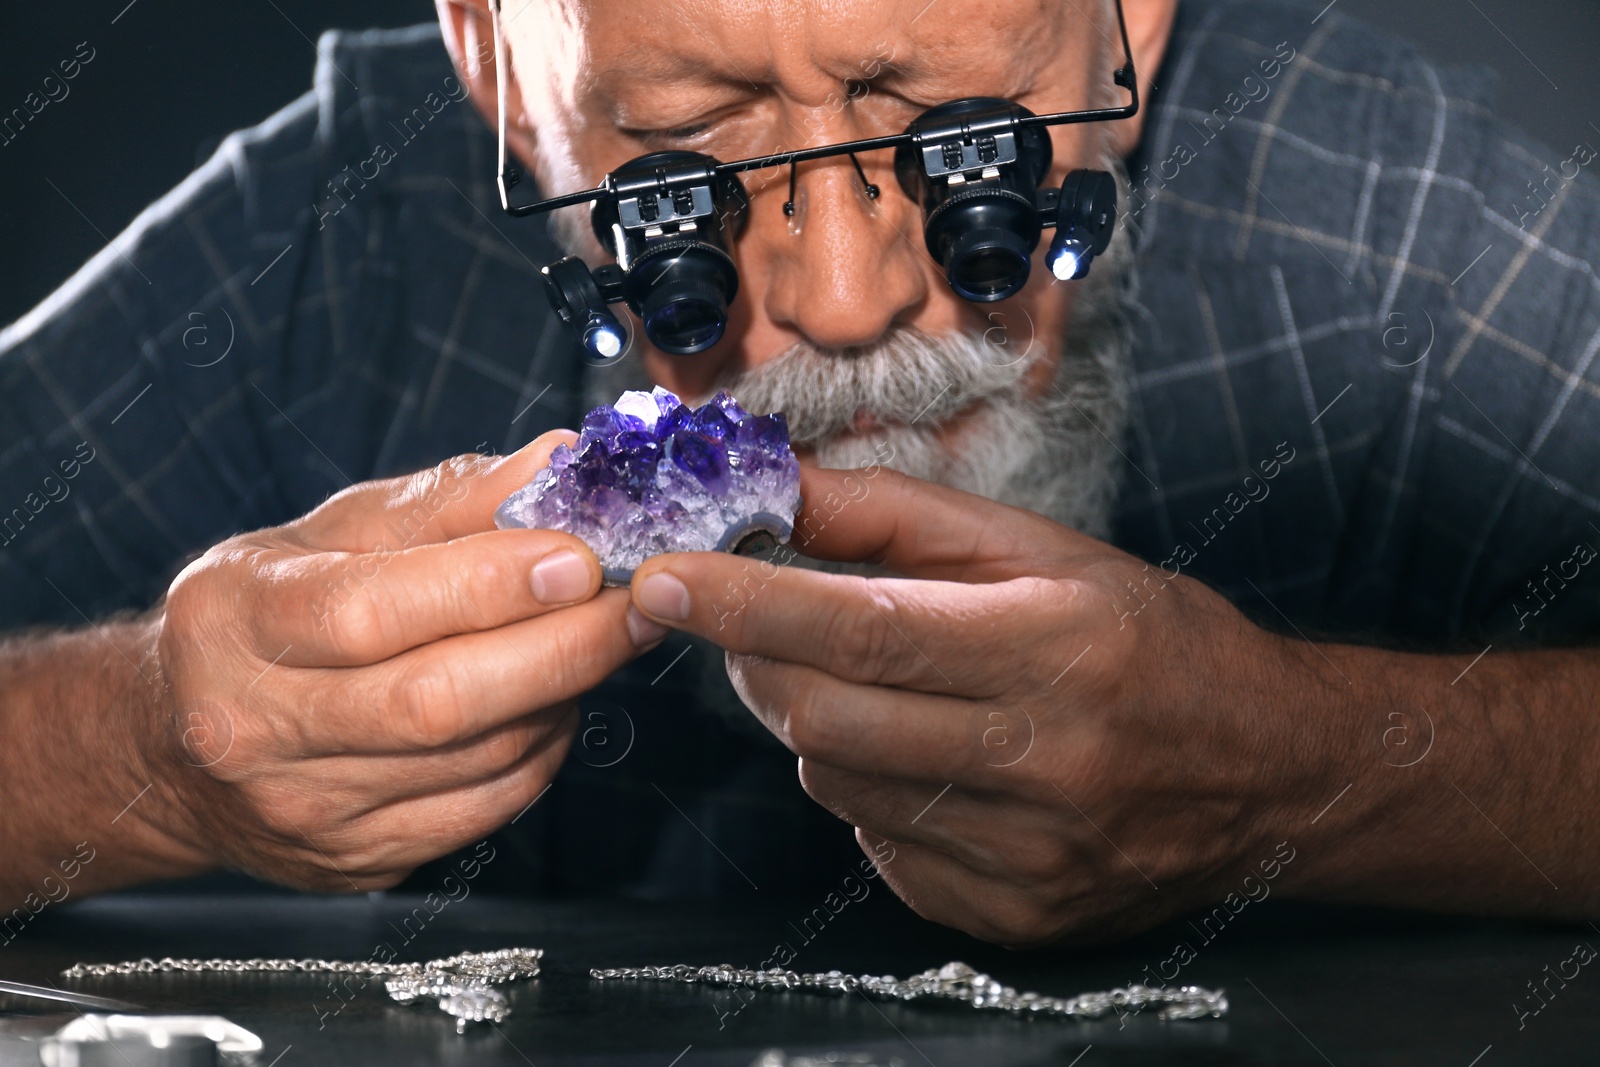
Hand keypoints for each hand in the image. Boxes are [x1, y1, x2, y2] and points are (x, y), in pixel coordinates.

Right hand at [138, 430, 670, 890]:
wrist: (181, 748)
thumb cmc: (272, 615)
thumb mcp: (333, 533)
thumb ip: (450, 500)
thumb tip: (560, 462)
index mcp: (238, 619)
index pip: (374, 610)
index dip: (490, 585)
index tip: (581, 557)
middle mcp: (255, 726)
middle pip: (438, 701)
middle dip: (564, 648)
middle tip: (637, 604)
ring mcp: (305, 808)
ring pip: (478, 758)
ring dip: (563, 695)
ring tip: (594, 641)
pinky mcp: (356, 860)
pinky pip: (486, 809)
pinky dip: (541, 751)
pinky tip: (553, 703)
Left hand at [626, 462, 1339, 945]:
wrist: (1269, 770)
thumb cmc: (1151, 641)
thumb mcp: (1040, 549)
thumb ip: (894, 517)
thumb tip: (773, 488)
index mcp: (1055, 647)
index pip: (859, 631)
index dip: (744, 603)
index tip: (665, 578)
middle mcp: (1046, 760)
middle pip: (826, 721)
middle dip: (759, 663)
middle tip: (758, 624)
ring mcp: (1031, 855)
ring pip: (840, 786)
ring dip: (817, 725)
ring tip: (878, 686)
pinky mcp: (1017, 914)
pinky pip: (880, 849)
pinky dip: (869, 792)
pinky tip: (927, 757)